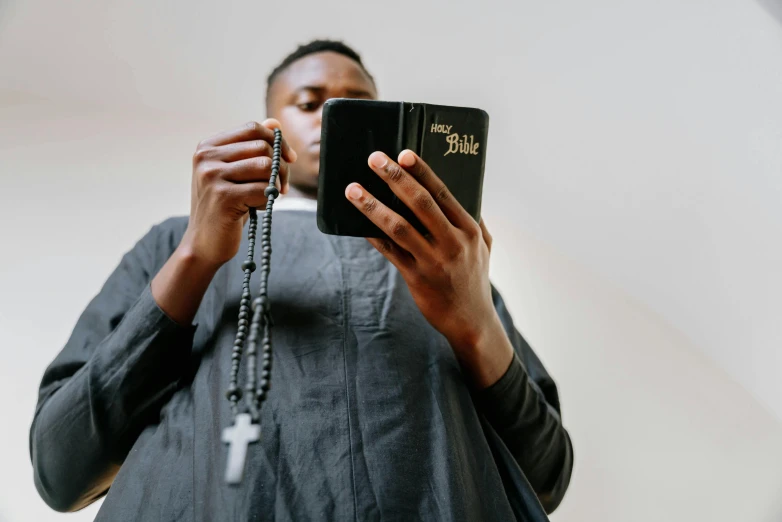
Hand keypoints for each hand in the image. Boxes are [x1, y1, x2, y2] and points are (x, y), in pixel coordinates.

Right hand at [182, 119, 296, 267]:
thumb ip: (252, 148)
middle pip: (262, 146)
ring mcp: (212, 177)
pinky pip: (263, 189)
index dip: (277, 141)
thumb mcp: (236, 173)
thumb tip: (275, 123)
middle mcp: (206, 158)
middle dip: (281, 167)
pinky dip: (268, 200)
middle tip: (281, 186)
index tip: (289, 159)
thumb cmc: (225, 207)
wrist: (204, 243)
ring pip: (266, 166)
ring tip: (267, 197)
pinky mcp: (223, 197)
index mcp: (208, 147)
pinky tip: (257, 208)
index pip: (252, 128)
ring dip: (276, 184)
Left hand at [345, 150, 512, 385]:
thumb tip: (457, 191)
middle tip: (373, 159)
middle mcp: (452, 243)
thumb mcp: (483, 246)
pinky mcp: (416, 278)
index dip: (422, 172)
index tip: (403, 154)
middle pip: (420, 204)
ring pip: (398, 227)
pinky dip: (373, 235)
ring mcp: (433, 262)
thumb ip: (473, 218)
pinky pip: (389, 252)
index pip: (442, 193)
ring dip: (373, 206)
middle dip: (395, 178)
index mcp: (469, 229)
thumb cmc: (475, 278)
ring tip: (352, 189)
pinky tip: (357, 223)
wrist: (471, 321)